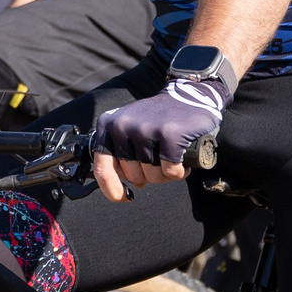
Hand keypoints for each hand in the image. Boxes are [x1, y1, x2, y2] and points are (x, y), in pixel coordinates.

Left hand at [91, 75, 227, 202]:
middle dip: (149, 176)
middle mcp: (123, 125)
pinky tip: (183, 161)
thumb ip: (118, 153)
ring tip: (172, 158)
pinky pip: (171, 171)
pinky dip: (179, 172)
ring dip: (165, 175)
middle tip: (160, 162)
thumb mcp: (129, 127)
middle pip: (132, 176)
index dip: (111, 189)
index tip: (123, 197)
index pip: (101, 168)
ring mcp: (145, 129)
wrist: (190, 95)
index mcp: (108, 125)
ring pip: (152, 176)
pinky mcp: (168, 134)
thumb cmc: (158, 118)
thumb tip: (119, 187)